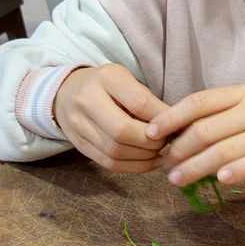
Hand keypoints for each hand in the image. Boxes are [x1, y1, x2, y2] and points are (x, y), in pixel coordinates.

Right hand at [53, 64, 169, 172]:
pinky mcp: (79, 145)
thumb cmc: (107, 86)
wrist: (66, 92)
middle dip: (152, 142)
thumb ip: (149, 100)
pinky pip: (110, 164)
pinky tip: (151, 162)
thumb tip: (178, 126)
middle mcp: (86, 101)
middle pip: (123, 132)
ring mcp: (78, 125)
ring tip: (160, 151)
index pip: (139, 103)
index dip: (162, 120)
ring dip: (145, 157)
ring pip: (116, 152)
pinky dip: (135, 167)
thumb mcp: (127, 80)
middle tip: (167, 141)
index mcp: (105, 78)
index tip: (177, 126)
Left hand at [146, 84, 244, 185]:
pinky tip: (219, 181)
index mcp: (241, 93)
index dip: (170, 118)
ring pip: (223, 151)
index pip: (199, 102)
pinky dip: (233, 173)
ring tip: (177, 179)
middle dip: (179, 150)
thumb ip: (216, 118)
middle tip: (165, 165)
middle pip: (206, 130)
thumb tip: (173, 135)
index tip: (150, 133)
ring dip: (195, 168)